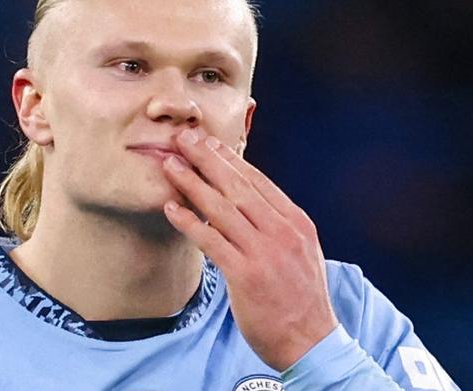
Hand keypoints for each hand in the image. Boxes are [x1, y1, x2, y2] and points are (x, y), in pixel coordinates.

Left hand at [162, 127, 337, 370]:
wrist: (312, 342)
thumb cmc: (301, 296)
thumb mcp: (300, 250)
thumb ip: (276, 224)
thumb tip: (247, 200)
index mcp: (295, 222)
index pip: (257, 181)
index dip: (229, 158)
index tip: (207, 141)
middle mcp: (282, 231)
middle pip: (237, 186)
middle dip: (206, 159)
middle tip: (183, 138)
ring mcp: (265, 252)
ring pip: (221, 209)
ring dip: (192, 183)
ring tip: (169, 164)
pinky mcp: (246, 275)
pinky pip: (211, 242)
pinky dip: (189, 223)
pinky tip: (170, 208)